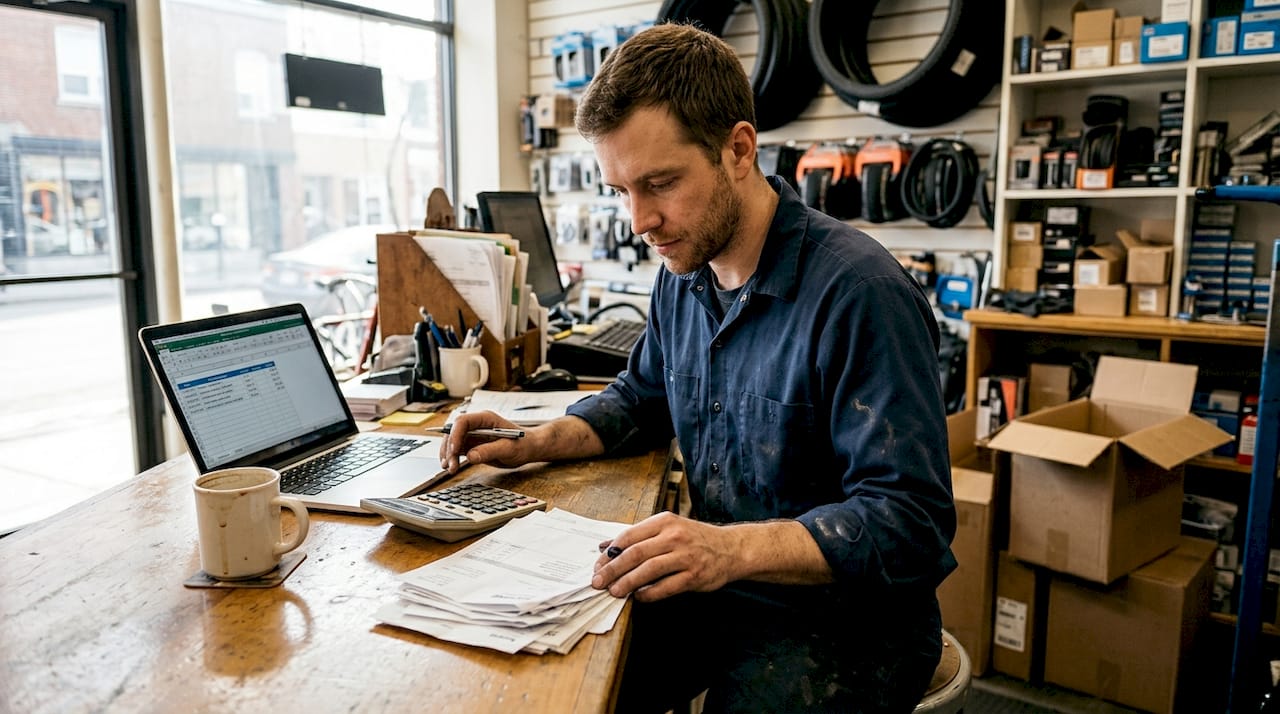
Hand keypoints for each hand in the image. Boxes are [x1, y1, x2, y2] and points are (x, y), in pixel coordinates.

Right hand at [437, 410, 531, 472]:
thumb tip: (470, 456)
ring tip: (449, 468)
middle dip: (449, 448)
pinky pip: (457, 450)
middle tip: (450, 465)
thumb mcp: (509, 448)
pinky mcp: (472, 445)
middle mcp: (477, 425)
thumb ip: (490, 451)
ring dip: (448, 454)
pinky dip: (451, 458)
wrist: (529, 448)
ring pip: (452, 442)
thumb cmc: (523, 444)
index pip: (463, 421)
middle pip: (454, 432)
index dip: (455, 434)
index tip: (454, 450)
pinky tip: (449, 467)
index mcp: (486, 419)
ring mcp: (473, 434)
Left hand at [591, 511, 736, 601]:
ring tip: (615, 592)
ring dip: (627, 583)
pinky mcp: (694, 576)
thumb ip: (638, 537)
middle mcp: (674, 536)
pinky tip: (638, 597)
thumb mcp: (668, 529)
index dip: (610, 553)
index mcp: (664, 522)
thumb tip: (605, 547)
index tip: (597, 566)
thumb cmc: (694, 539)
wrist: (731, 548)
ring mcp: (685, 556)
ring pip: (649, 570)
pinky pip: (666, 587)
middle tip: (598, 582)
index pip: (629, 536)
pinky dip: (649, 593)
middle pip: (635, 553)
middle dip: (613, 570)